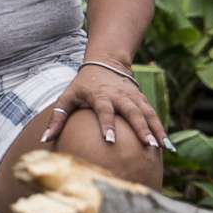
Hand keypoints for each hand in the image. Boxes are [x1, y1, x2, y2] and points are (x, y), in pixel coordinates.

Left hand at [43, 63, 169, 150]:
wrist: (105, 64)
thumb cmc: (81, 86)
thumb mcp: (66, 97)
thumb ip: (56, 118)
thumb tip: (44, 139)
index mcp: (100, 95)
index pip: (104, 110)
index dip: (107, 124)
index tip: (110, 140)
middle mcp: (119, 96)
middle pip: (132, 112)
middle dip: (141, 129)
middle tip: (147, 146)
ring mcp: (133, 97)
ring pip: (147, 114)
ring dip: (155, 130)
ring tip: (162, 148)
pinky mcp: (142, 100)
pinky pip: (153, 115)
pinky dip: (161, 128)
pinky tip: (167, 145)